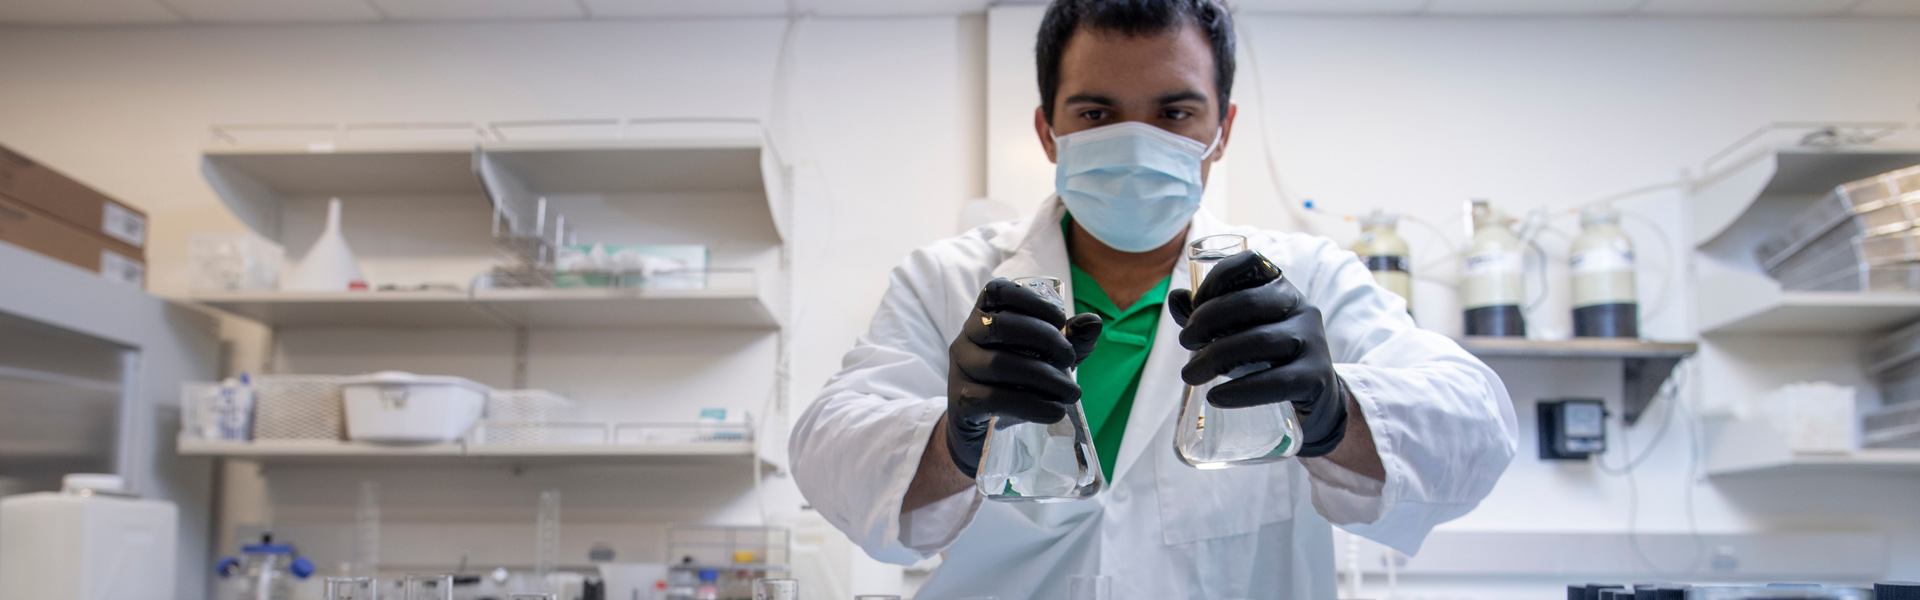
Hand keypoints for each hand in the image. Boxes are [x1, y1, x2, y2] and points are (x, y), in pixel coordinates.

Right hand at [946, 278, 1102, 477]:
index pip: (997, 292)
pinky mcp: (960, 402)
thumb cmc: (1017, 383)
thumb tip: (1093, 322)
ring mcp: (959, 369)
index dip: (1030, 300)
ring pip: (998, 363)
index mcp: (984, 317)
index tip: (1060, 321)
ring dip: (1044, 377)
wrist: (983, 430)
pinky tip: (1054, 411)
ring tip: (1070, 392)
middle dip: (1043, 338)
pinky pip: (993, 399)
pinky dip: (1031, 404)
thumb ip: (1069, 338)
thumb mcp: (1046, 356)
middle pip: (999, 325)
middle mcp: (965, 338)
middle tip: (1069, 359)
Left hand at [1167, 251, 1348, 457]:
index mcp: (1280, 288)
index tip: (1194, 304)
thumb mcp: (1238, 331)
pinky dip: (1241, 391)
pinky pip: (1276, 381)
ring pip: (1260, 341)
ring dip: (1215, 357)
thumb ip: (1206, 314)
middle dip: (1207, 320)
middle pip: (1249, 303)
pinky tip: (1215, 396)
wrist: (1316, 396)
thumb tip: (1176, 297)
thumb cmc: (1267, 357)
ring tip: (1190, 374)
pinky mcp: (1315, 377)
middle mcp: (1301, 308)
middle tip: (1185, 341)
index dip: (1218, 278)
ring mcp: (1313, 342)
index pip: (1252, 262)